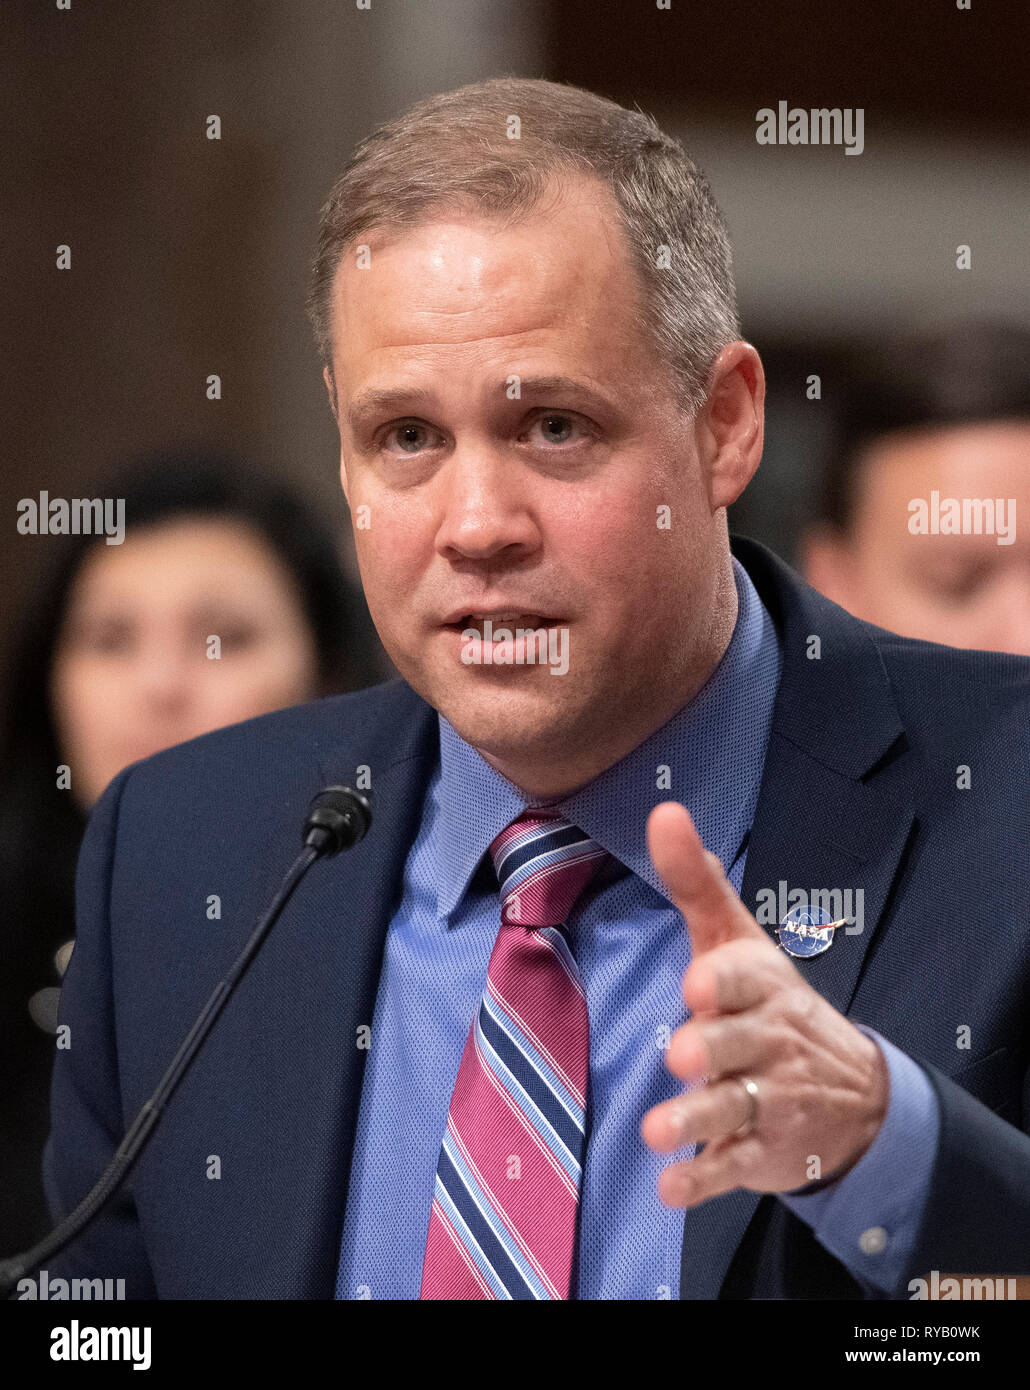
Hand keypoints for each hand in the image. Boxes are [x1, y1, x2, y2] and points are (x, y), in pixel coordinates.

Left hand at [640, 802, 888, 1207]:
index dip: (724, 983)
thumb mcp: (736, 940)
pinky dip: (702, 1180)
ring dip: (697, 1120)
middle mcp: (768, 1043)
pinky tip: (671, 1187)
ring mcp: (769, 1101)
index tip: (698, 984)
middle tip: (685, 1055)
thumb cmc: (767, 1001)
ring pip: (733, 1110)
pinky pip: (730, 1169)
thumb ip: (696, 882)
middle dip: (714, 1049)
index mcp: (762, 987)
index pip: (746, 980)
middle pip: (738, 1046)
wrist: (854, 1093)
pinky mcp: (760, 1153)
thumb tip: (662, 810)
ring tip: (658, 1131)